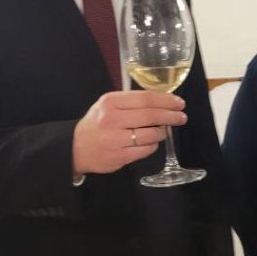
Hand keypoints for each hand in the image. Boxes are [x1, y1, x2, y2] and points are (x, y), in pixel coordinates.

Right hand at [72, 90, 186, 174]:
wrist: (74, 148)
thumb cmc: (96, 124)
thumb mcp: (107, 105)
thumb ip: (131, 101)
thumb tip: (162, 100)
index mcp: (111, 102)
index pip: (145, 98)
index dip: (166, 100)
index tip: (179, 103)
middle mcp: (112, 119)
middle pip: (151, 115)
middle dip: (171, 116)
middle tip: (182, 117)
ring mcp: (115, 139)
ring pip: (151, 134)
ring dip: (162, 132)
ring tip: (163, 131)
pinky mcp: (119, 157)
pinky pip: (146, 150)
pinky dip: (153, 145)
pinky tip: (152, 142)